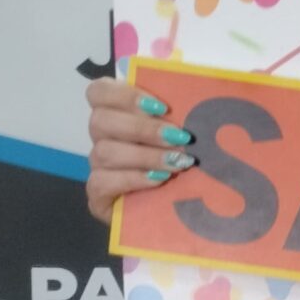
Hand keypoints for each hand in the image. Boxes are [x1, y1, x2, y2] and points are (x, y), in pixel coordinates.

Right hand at [83, 77, 195, 223]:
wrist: (176, 209)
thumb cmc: (182, 161)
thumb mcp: (183, 133)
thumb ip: (181, 111)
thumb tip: (201, 90)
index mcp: (117, 113)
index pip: (99, 92)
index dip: (125, 95)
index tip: (162, 107)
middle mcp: (102, 138)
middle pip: (101, 120)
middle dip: (143, 128)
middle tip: (180, 137)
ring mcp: (98, 166)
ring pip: (104, 152)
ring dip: (145, 155)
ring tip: (177, 162)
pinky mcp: (98, 194)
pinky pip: (102, 182)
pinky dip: (132, 178)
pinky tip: (159, 179)